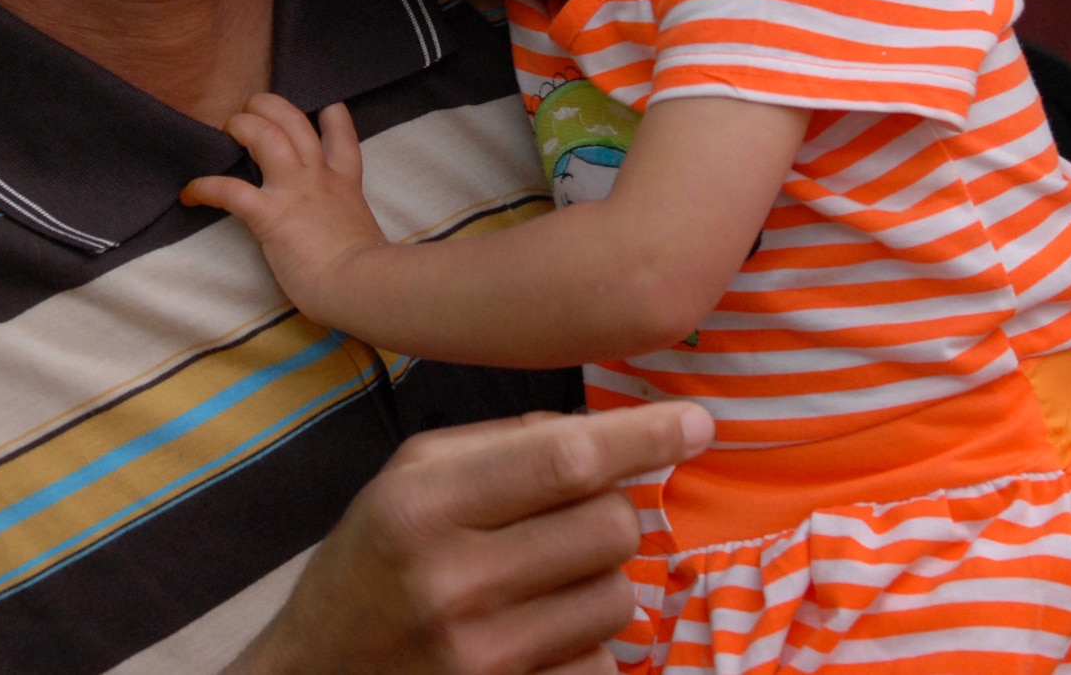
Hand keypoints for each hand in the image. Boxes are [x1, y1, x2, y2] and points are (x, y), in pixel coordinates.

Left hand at [182, 95, 389, 323]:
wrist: (360, 283)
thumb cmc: (365, 272)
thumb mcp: (362, 233)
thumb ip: (346, 225)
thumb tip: (341, 242)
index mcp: (345, 184)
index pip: (343, 139)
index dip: (333, 118)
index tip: (326, 107)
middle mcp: (319, 177)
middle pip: (295, 122)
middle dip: (270, 106)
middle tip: (251, 107)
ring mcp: (294, 191)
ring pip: (266, 136)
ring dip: (243, 126)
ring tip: (227, 126)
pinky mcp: (270, 214)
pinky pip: (229, 190)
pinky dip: (205, 188)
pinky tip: (189, 193)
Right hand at [226, 401, 714, 674]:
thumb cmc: (373, 561)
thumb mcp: (408, 477)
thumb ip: (502, 443)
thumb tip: (608, 432)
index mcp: (424, 504)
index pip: (566, 460)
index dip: (643, 436)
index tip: (698, 420)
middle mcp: (455, 582)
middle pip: (610, 528)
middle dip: (612, 511)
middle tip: (573, 516)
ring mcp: (485, 659)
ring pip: (619, 598)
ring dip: (602, 580)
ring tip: (545, 579)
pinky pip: (604, 663)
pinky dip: (589, 642)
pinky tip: (539, 632)